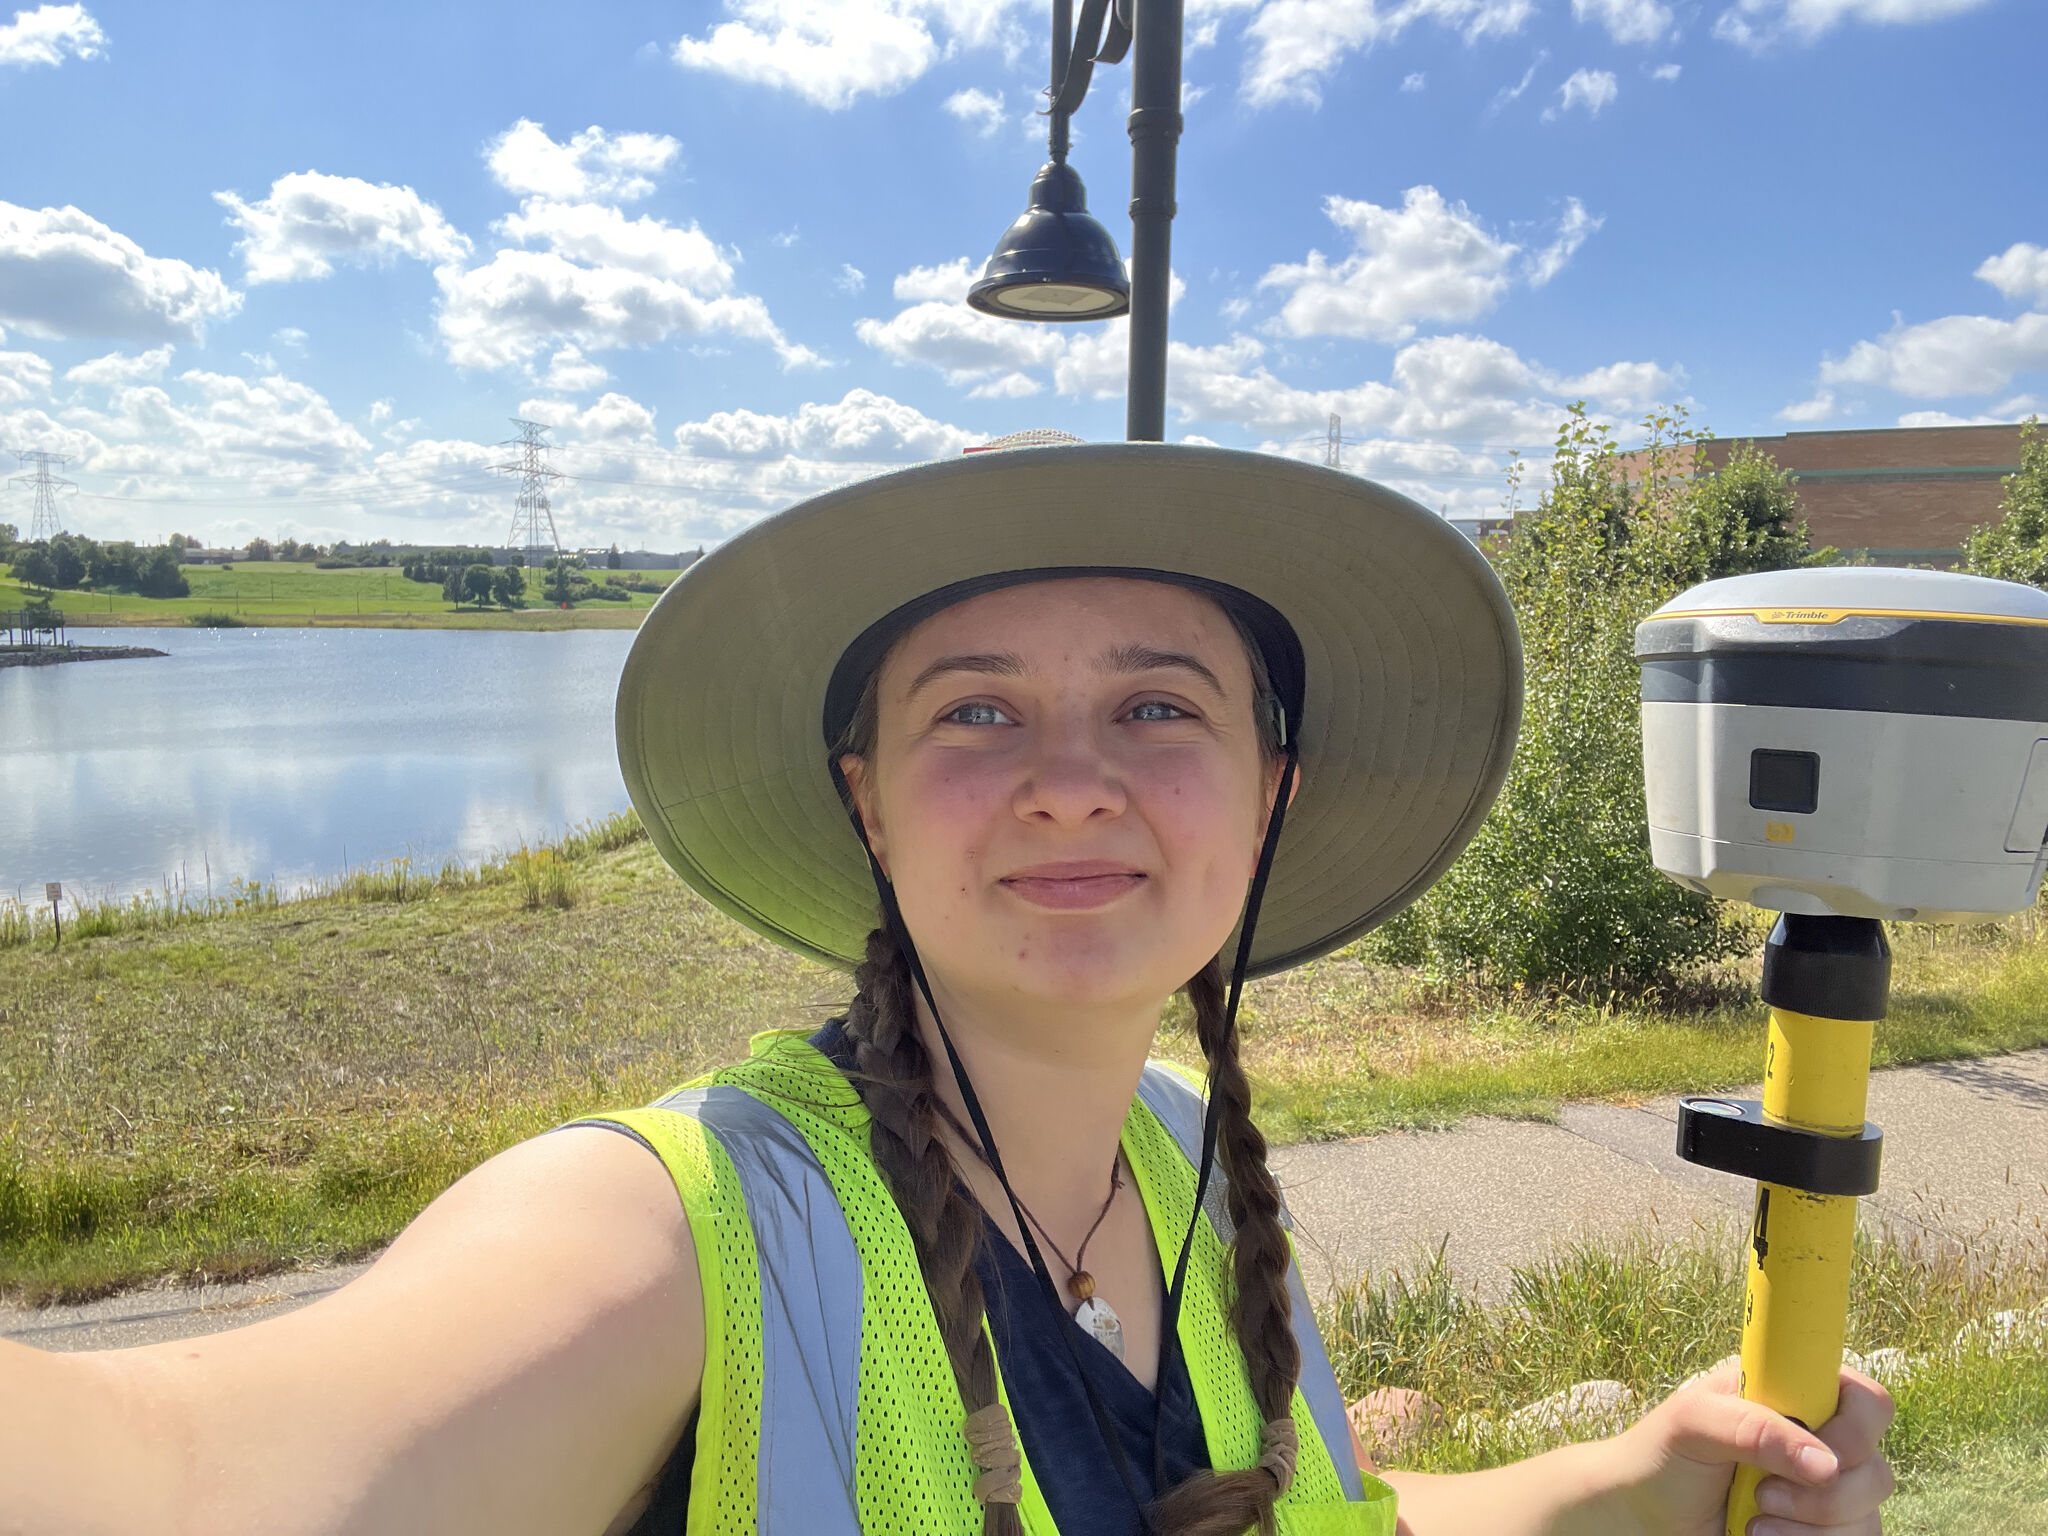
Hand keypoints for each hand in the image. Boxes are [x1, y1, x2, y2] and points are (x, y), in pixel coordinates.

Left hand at [1609, 1358, 1894, 1535]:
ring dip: (1811, 1527)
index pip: (1867, 1402)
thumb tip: (1827, 1465)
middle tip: (1763, 1493)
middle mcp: (1818, 1443)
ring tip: (1754, 1521)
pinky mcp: (1818, 1532)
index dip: (1856, 1431)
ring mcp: (1822, 1493)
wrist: (1644, 1515)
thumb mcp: (1693, 1423)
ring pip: (1865, 1517)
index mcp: (1795, 1397)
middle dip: (1823, 1495)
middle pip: (1875, 1471)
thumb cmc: (1663, 1455)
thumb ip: (1754, 1429)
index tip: (1818, 1452)